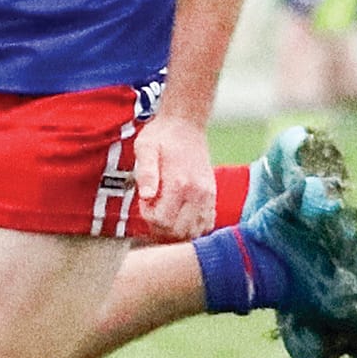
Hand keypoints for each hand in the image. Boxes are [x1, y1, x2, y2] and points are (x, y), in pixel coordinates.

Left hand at [131, 114, 214, 241]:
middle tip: (152, 209)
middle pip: (179, 231)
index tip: (144, 202)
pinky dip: (193, 227)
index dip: (148, 216)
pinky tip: (180, 216)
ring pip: (194, 232)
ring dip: (177, 230)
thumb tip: (147, 196)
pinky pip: (207, 225)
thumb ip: (145, 172)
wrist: (186, 124)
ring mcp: (207, 196)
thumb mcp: (145, 148)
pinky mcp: (212, 196)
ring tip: (165, 213)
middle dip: (160, 227)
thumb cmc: (161, 136)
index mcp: (179, 183)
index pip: (163, 221)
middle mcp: (197, 193)